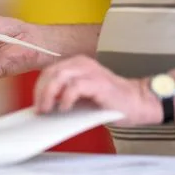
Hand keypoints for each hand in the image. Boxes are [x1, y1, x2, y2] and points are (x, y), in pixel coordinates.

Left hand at [34, 55, 162, 126]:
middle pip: (51, 73)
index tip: (36, 105)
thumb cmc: (109, 101)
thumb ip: (65, 94)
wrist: (137, 103)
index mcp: (77, 64)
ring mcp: (91, 72)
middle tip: (40, 110)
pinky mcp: (99, 83)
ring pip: (59, 77)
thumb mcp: (81, 95)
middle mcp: (82, 64)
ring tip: (48, 110)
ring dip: (49, 95)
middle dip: (41, 93)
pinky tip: (65, 108)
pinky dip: (66, 98)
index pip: (48, 72)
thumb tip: (43, 106)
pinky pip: (75, 87)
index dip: (39, 88)